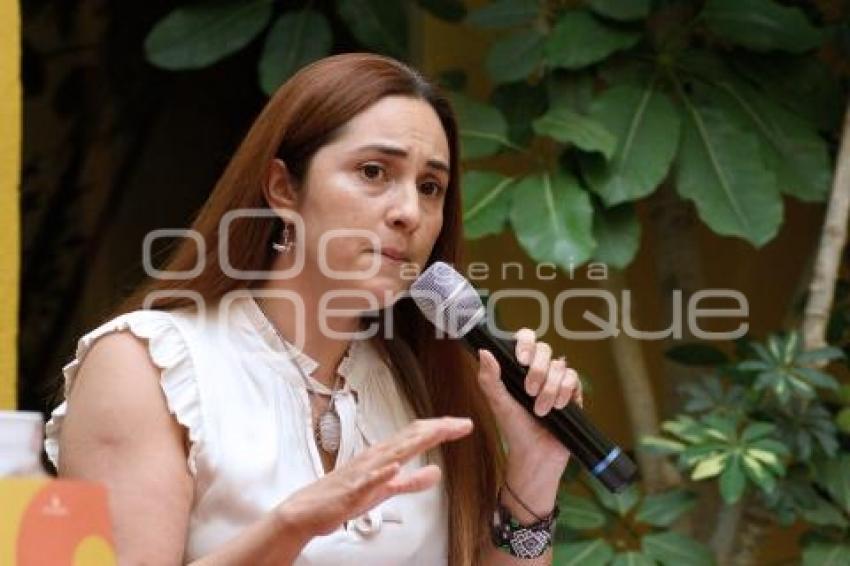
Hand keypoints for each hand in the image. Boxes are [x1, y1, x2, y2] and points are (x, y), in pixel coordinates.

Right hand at [276, 416, 472, 538]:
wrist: (310, 509)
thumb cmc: (345, 496)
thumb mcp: (388, 489)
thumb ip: (413, 481)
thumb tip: (437, 472)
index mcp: (384, 455)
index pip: (417, 435)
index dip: (441, 429)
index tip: (463, 425)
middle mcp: (376, 457)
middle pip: (410, 437)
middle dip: (438, 429)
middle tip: (463, 424)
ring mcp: (364, 472)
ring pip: (393, 451)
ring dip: (416, 441)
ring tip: (438, 432)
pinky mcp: (352, 490)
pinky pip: (368, 480)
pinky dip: (382, 472)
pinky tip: (394, 467)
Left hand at [476, 328, 582, 470]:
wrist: (536, 454)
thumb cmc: (514, 429)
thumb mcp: (498, 403)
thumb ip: (489, 378)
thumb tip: (484, 351)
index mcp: (518, 368)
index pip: (525, 339)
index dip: (525, 343)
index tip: (521, 359)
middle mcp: (539, 370)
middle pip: (544, 349)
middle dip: (538, 371)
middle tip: (529, 392)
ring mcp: (556, 380)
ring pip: (560, 366)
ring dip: (550, 389)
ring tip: (541, 410)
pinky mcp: (572, 392)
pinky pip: (573, 379)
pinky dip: (565, 392)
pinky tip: (558, 408)